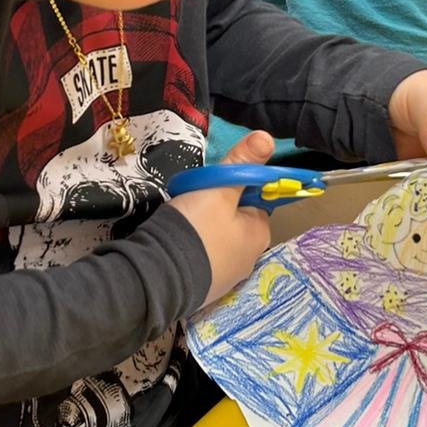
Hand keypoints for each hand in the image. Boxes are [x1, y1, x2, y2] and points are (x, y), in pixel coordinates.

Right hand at [168, 130, 272, 308]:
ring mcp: (227, 277)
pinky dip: (193, 250)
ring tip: (180, 223)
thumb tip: (267, 137)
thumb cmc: (195, 227)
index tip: (210, 187)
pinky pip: (203, 259)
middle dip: (216, 210)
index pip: (254, 201)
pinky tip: (176, 245)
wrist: (158, 277)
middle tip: (191, 204)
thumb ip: (242, 163)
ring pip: (218, 241)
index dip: (234, 188)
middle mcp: (250, 258)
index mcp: (259, 235)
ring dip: (203, 231)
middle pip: (236, 221)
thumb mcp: (218, 188)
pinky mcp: (206, 288)